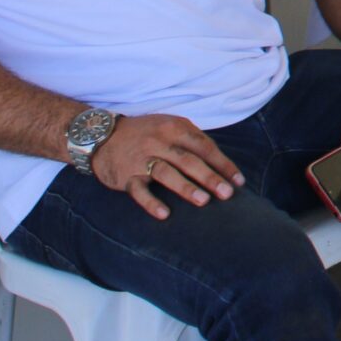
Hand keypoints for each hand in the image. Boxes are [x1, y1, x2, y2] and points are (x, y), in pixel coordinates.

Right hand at [91, 113, 243, 219]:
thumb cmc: (145, 133)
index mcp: (175, 128)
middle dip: (210, 178)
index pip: (205, 147)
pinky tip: (165, 214)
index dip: (223, 164)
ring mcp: (141, 159)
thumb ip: (193, 141)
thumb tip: (221, 163)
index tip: (238, 181)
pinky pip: (139, 191)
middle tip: (227, 194)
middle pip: (189, 160)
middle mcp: (159, 142)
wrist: (101, 135)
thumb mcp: (170, 126)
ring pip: (166, 173)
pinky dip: (151, 203)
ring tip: (204, 201)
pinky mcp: (125, 176)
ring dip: (186, 187)